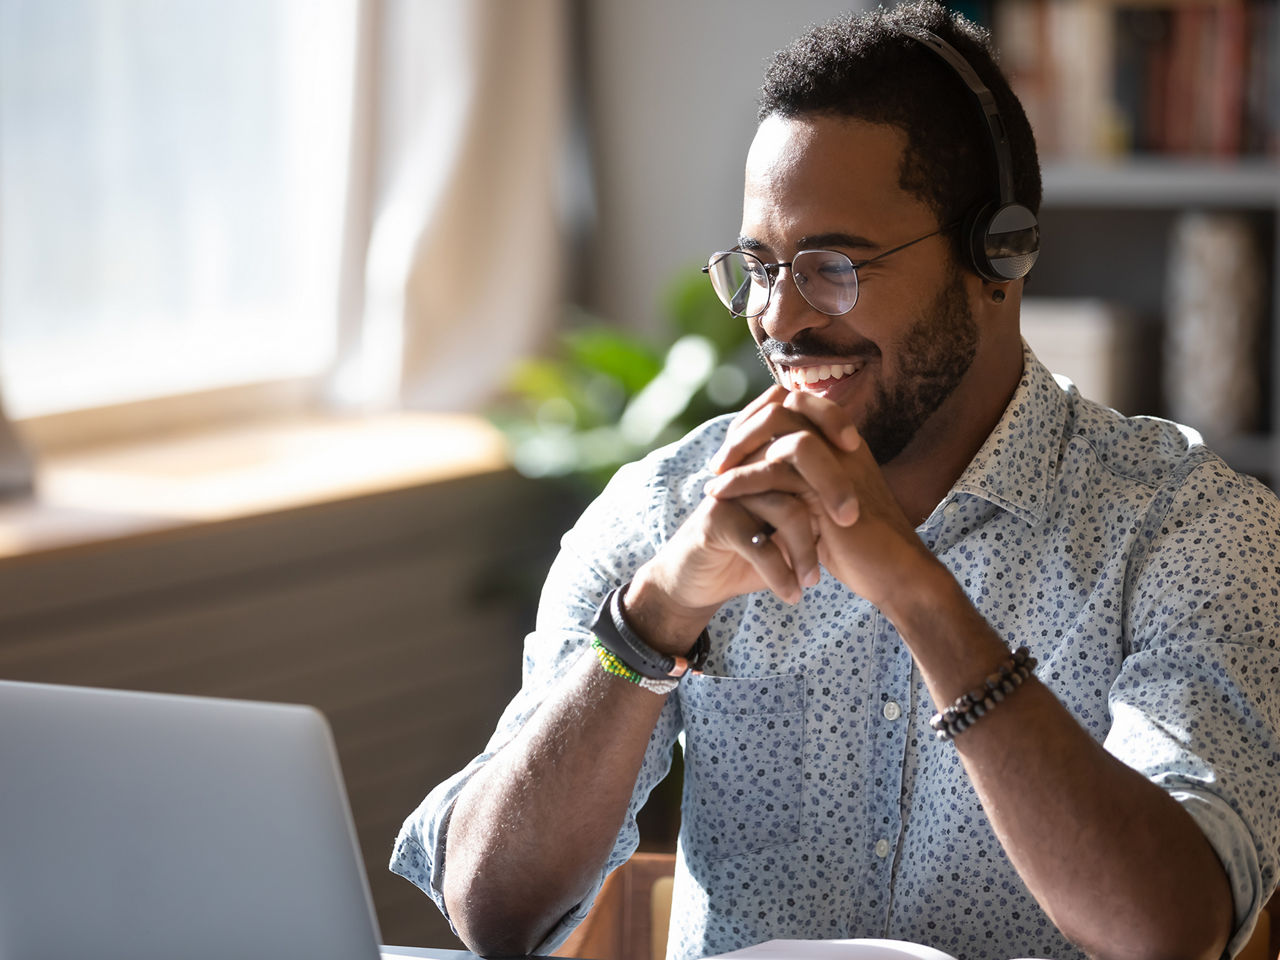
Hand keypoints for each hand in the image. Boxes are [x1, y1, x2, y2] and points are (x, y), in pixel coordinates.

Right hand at [623, 387, 857, 650]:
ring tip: (814, 580)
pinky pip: (760, 544)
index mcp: (765, 455)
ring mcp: (731, 491)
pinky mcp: (715, 521)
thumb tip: (867, 488)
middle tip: (850, 520)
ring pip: (786, 507)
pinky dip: (781, 574)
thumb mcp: (788, 522)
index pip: (799, 415)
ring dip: (806, 549)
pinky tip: (792, 594)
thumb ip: (815, 498)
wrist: (700, 580)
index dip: (830, 419)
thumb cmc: (753, 548)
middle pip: (797, 453)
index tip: (857, 448)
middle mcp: (747, 465)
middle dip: (832, 487)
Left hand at [704, 388, 935, 612]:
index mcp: (844, 443)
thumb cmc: (860, 547)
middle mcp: (842, 443)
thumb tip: (765, 471)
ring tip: (714, 476)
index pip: (797, 404)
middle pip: (785, 405)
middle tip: (719, 460)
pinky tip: (719, 494)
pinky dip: (741, 479)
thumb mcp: (825, 506)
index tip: (734, 447)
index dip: (760, 417)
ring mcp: (838, 461)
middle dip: (744, 428)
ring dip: (738, 449)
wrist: (894, 575)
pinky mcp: (828, 488)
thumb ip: (803, 482)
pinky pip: (776, 469)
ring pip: (779, 429)